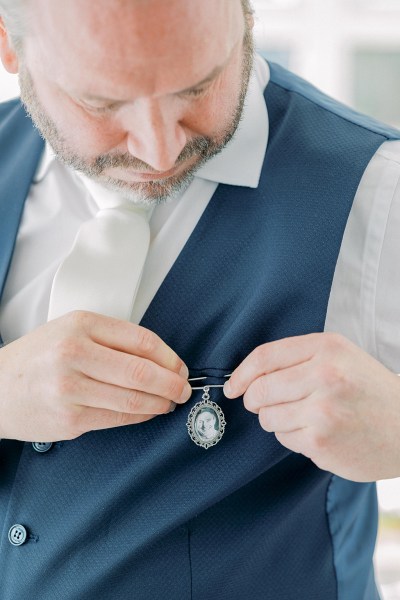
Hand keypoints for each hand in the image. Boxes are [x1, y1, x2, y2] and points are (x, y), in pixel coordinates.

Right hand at [0, 311, 190, 441]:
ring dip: (160, 403)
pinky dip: (140, 416)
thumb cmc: (38, 357)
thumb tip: (162, 360)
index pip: (142, 341)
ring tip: (168, 403)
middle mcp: (74, 354)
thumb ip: (113, 339)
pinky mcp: (69, 419)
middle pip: (142, 373)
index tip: (181, 368)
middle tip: (184, 389)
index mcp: (81, 325)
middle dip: (173, 384)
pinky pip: (118, 418)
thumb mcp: (71, 330)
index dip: (170, 358)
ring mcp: (70, 389)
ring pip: (133, 400)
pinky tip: (147, 412)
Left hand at [224, 333, 399, 481]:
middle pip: (259, 389)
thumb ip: (298, 359)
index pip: (265, 356)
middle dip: (254, 400)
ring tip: (304, 417)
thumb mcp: (340, 357)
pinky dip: (293, 437)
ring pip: (267, 417)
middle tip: (265, 404)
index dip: (241, 373)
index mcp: (326, 348)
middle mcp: (324, 375)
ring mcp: (322, 410)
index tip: (232, 387)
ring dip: (276, 420)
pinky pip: (284, 438)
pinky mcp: (321, 441)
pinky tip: (317, 432)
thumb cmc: (369, 390)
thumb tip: (248, 377)